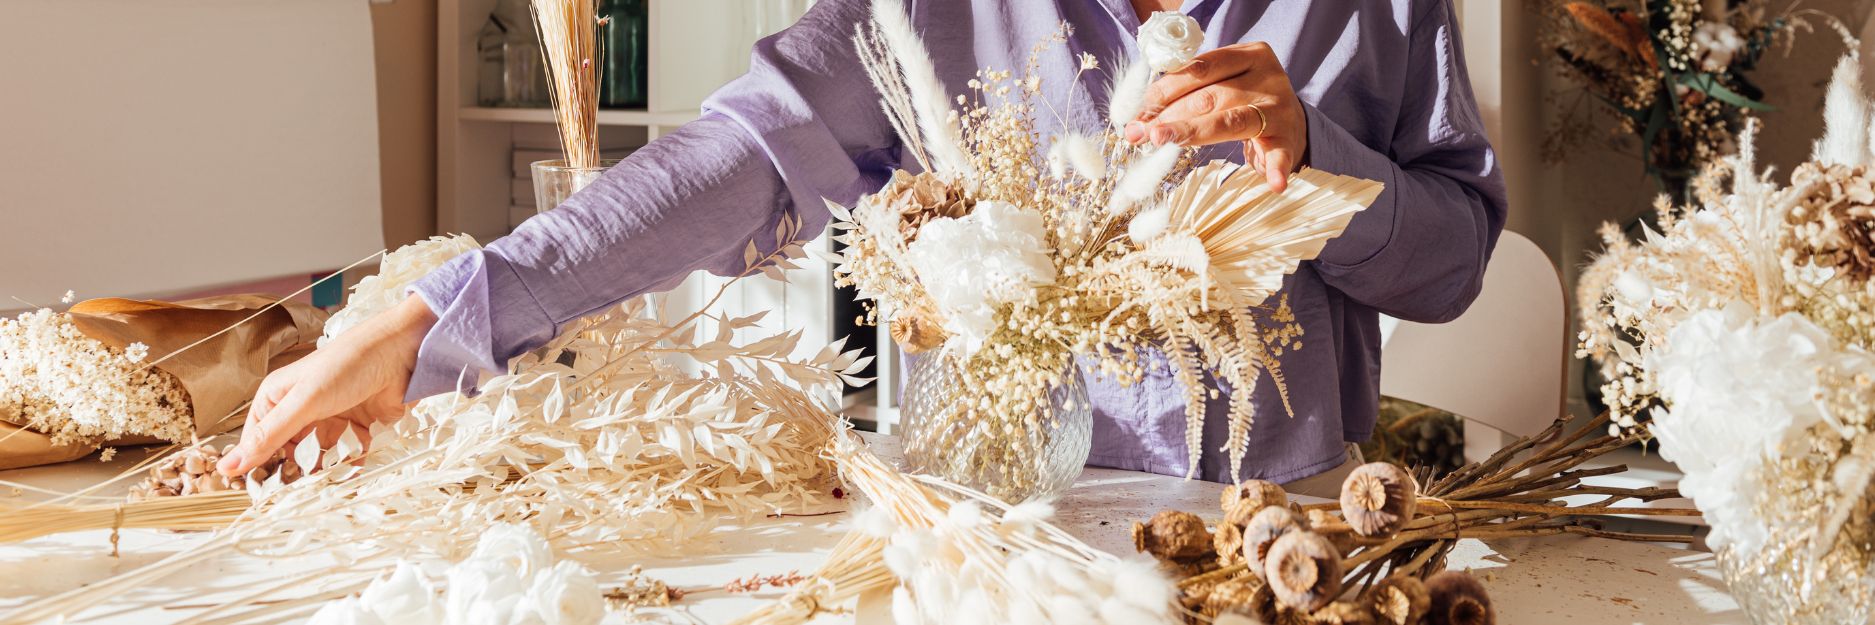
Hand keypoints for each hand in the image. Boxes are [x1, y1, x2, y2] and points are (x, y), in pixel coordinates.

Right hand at [216, 296, 436, 475]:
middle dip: (294, 472)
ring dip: (324, 472)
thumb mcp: (304, 402)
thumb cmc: (348, 365)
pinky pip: (348, 453)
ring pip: (319, 456)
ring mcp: (330, 417)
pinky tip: (352, 476)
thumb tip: (226, 468)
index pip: (256, 441)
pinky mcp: (358, 425)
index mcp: (277, 398)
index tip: (261, 496)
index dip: (257, 467)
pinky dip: (350, 465)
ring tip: (327, 487)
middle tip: (299, 495)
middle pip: (289, 452)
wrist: (403, 352)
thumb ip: (270, 437)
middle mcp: (300, 408)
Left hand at [1123, 42, 1308, 191]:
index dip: (1164, 90)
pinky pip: (1279, 153)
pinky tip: (1273, 183)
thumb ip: (1189, 93)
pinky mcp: (1288, 137)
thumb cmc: (1245, 99)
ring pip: (1229, 121)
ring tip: (1162, 141)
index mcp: (1248, 55)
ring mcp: (1278, 108)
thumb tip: (1139, 119)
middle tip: (1137, 133)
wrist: (1293, 120)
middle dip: (1167, 116)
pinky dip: (1275, 167)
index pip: (1199, 69)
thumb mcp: (1224, 84)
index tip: (1137, 111)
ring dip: (1191, 132)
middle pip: (1208, 97)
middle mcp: (1265, 78)